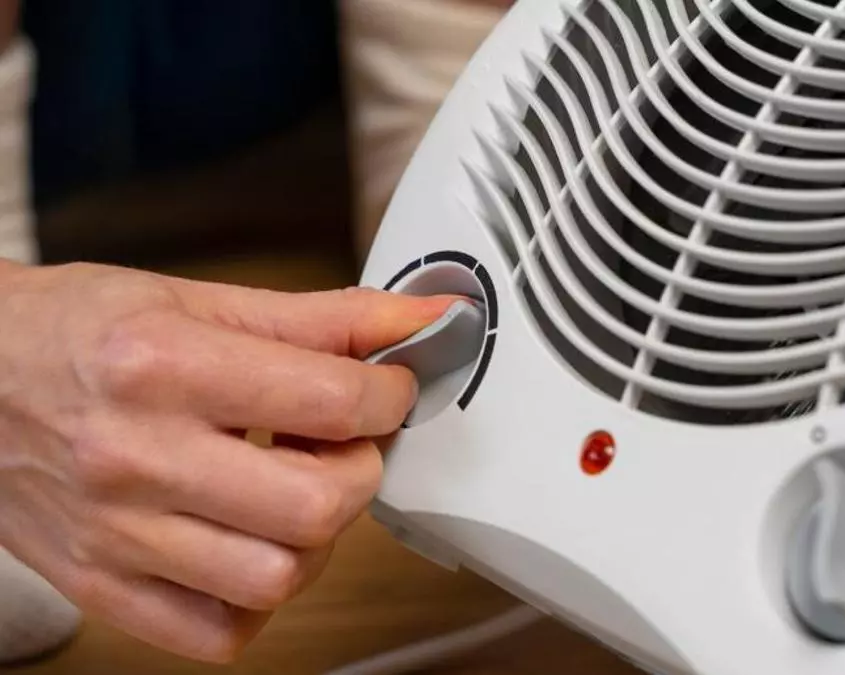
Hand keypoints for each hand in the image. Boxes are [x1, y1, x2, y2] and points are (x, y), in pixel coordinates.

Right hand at [0, 260, 456, 662]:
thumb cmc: (76, 333)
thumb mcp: (194, 299)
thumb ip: (320, 318)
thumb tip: (417, 321)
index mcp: (161, 366)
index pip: (332, 401)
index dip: (389, 395)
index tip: (385, 390)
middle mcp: (134, 455)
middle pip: (316, 506)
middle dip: (359, 472)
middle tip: (340, 445)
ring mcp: (115, 533)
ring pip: (277, 578)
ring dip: (315, 538)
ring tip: (292, 492)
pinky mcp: (102, 587)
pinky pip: (220, 633)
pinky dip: (257, 597)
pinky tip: (248, 543)